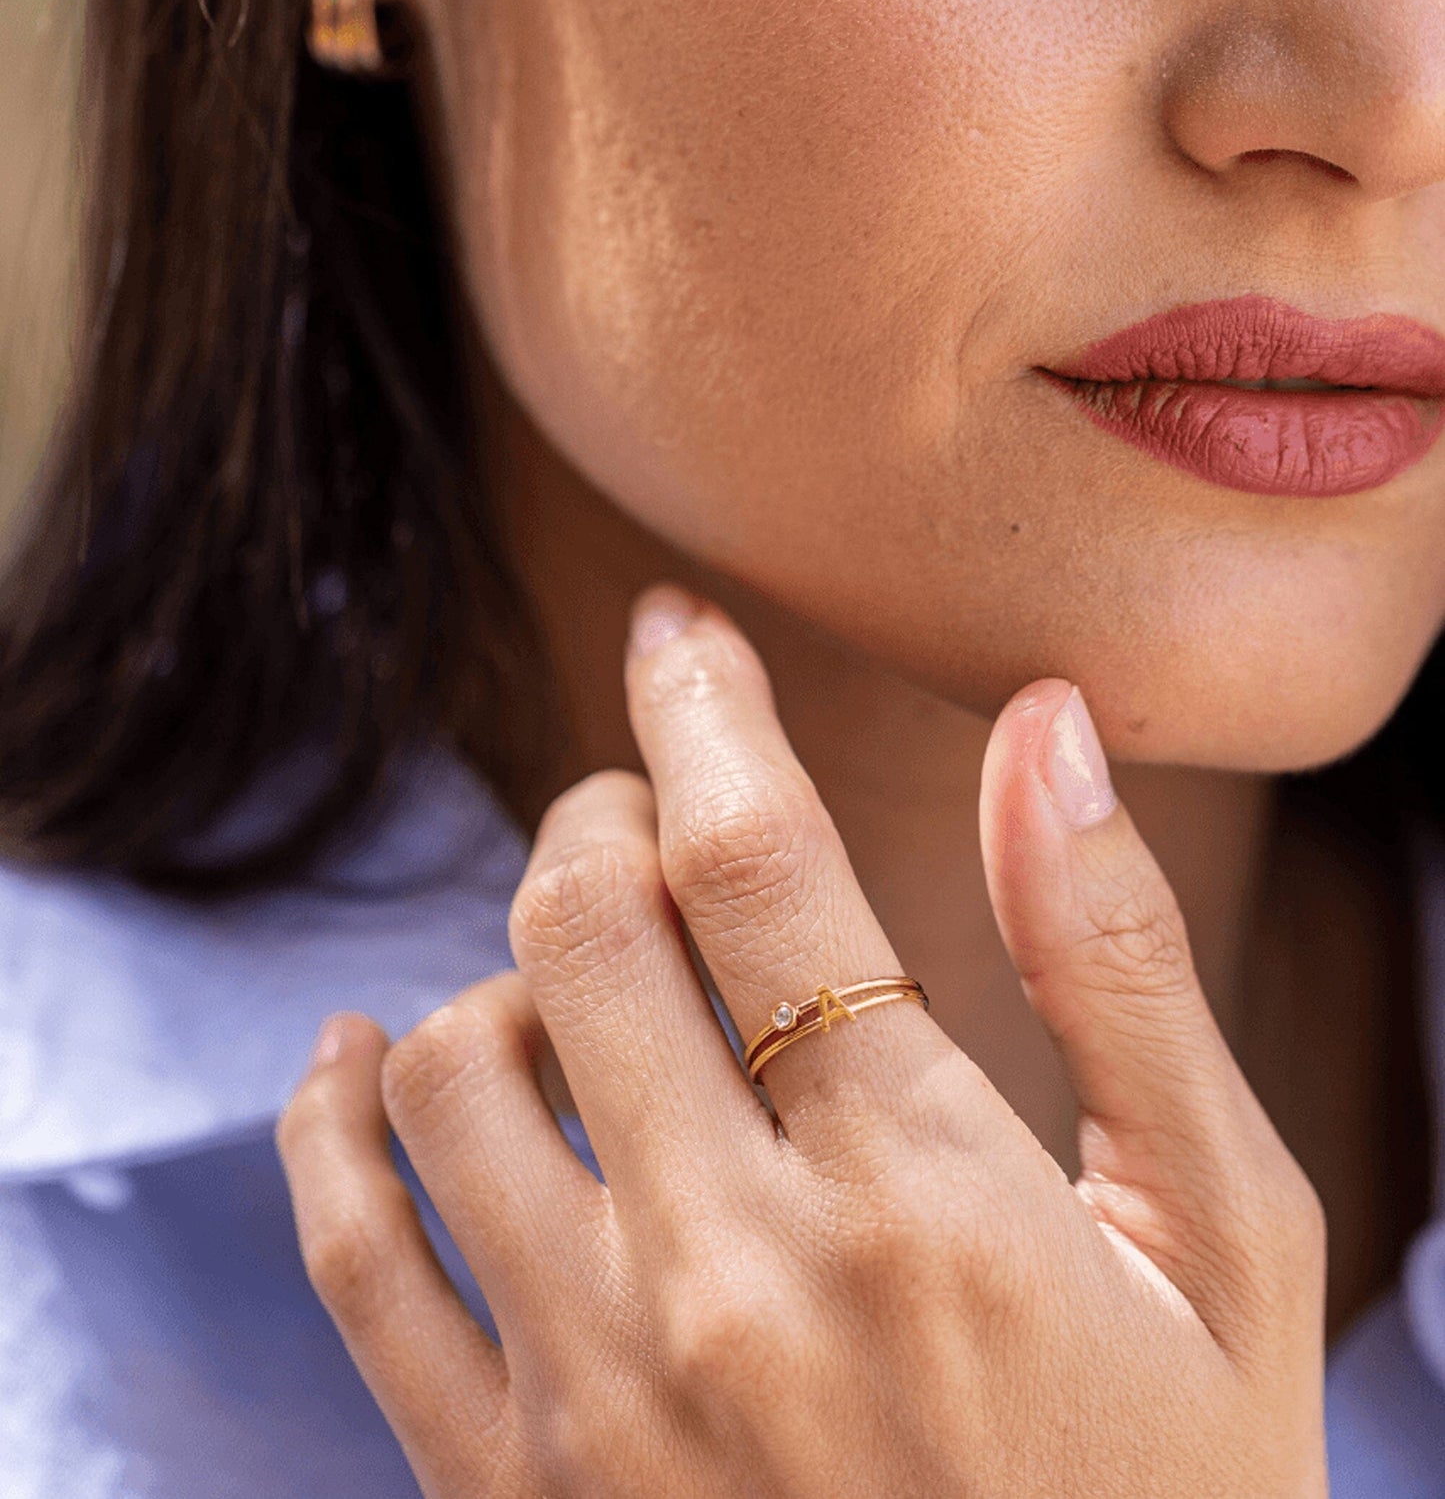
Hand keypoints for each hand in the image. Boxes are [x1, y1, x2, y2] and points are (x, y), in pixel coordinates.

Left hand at [277, 586, 1327, 1497]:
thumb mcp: (1224, 1241)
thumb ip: (1120, 968)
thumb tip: (1048, 729)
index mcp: (926, 1192)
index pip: (755, 860)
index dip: (704, 707)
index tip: (683, 636)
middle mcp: (736, 1277)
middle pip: (584, 922)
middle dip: (606, 812)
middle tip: (649, 805)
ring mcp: (596, 1397)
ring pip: (450, 1061)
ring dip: (502, 961)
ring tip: (577, 967)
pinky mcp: (502, 1497)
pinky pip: (346, 1262)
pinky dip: (328, 1123)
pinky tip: (360, 1061)